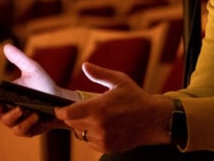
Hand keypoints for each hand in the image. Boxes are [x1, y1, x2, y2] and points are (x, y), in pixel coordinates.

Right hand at [0, 44, 70, 135]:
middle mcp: (6, 109)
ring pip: (8, 121)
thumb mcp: (33, 70)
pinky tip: (36, 115)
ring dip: (15, 114)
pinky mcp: (26, 131)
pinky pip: (22, 129)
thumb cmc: (44, 85)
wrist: (61, 102)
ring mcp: (15, 121)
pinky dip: (28, 122)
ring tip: (25, 107)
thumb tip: (6, 46)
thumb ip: (19, 59)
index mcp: (4, 94)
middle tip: (2, 101)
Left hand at [55, 62, 172, 152]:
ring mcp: (102, 138)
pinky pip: (90, 141)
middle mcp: (98, 125)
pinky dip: (93, 135)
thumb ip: (100, 74)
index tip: (60, 108)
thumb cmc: (136, 98)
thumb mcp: (120, 80)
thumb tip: (85, 66)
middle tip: (83, 110)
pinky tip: (105, 126)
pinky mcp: (107, 147)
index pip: (68, 114)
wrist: (153, 120)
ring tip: (98, 117)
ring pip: (80, 133)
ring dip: (83, 126)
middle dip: (73, 117)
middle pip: (72, 124)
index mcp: (98, 108)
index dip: (60, 111)